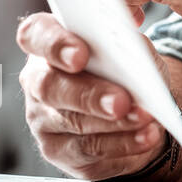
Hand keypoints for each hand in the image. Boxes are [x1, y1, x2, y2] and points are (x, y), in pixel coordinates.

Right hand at [17, 13, 167, 180]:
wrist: (136, 105)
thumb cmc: (125, 67)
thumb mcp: (131, 45)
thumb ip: (126, 34)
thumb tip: (133, 30)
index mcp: (49, 42)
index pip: (35, 35)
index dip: (54, 44)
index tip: (80, 55)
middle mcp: (38, 80)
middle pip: (50, 87)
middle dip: (89, 95)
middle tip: (121, 102)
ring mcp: (43, 119)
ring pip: (73, 123)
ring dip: (115, 124)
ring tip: (146, 118)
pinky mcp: (58, 150)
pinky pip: (87, 151)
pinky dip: (123, 144)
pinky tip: (145, 137)